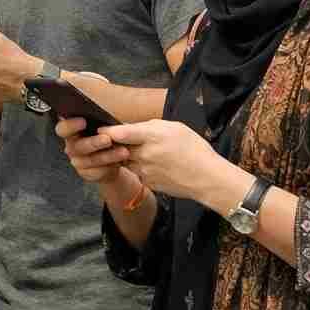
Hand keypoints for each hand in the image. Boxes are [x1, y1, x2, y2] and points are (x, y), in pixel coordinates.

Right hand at [55, 117, 129, 184]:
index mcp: (72, 130)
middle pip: (75, 146)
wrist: (118, 156)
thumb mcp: (108, 124)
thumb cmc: (111, 134)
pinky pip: (95, 172)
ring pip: (88, 160)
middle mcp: (72, 145)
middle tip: (108, 139)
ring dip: (106, 156)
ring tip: (123, 151)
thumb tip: (106, 122)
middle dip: (92, 143)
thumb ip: (103, 122)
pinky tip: (120, 162)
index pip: (63, 128)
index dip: (70, 125)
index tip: (83, 122)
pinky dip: (109, 167)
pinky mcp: (87, 173)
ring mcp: (78, 160)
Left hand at [104, 120, 233, 203]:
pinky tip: (154, 164)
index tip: (100, 128)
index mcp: (150, 137)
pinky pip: (137, 171)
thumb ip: (150, 126)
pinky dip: (139, 167)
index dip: (107, 130)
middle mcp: (144, 154)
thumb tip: (133, 128)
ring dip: (127, 155)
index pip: (119, 133)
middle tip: (116, 138)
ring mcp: (144, 170)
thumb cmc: (194, 149)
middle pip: (118, 147)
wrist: (208, 178)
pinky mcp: (147, 182)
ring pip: (125, 160)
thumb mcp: (174, 127)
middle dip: (115, 143)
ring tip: (142, 151)